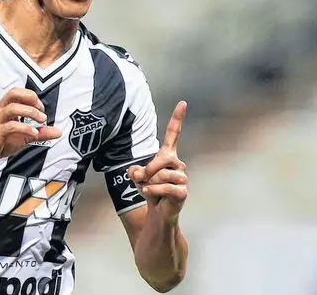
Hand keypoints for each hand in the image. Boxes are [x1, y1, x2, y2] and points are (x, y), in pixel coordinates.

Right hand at [0, 88, 62, 167]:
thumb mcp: (23, 137)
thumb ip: (40, 133)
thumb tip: (58, 132)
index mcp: (3, 109)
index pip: (16, 92)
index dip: (31, 96)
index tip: (41, 108)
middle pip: (13, 94)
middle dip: (30, 99)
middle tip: (41, 111)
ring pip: (12, 108)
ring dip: (30, 112)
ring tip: (41, 121)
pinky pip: (10, 126)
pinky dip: (24, 128)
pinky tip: (34, 134)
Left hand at [127, 101, 187, 221]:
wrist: (157, 213)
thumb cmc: (149, 190)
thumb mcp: (137, 177)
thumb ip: (134, 171)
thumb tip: (139, 172)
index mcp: (167, 155)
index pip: (174, 134)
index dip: (177, 118)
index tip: (183, 103)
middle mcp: (177, 163)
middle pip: (162, 159)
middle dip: (148, 169)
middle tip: (141, 179)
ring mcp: (182, 178)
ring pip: (161, 175)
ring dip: (148, 184)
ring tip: (148, 190)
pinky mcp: (183, 192)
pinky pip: (165, 188)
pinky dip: (152, 191)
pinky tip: (148, 193)